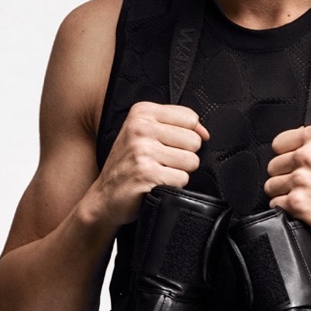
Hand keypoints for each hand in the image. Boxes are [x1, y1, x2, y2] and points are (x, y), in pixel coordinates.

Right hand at [90, 102, 208, 228]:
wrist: (105, 197)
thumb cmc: (128, 166)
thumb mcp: (144, 135)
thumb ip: (175, 127)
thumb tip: (204, 134)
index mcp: (141, 112)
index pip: (190, 118)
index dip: (188, 135)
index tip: (171, 145)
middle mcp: (140, 128)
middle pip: (194, 141)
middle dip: (183, 156)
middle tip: (161, 162)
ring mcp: (142, 151)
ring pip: (191, 161)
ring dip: (179, 172)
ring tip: (158, 173)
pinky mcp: (147, 174)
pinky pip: (182, 179)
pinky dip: (173, 187)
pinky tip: (155, 184)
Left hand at [264, 125, 310, 245]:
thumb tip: (301, 133)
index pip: (279, 143)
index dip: (286, 154)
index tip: (294, 163)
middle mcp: (307, 156)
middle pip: (273, 165)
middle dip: (284, 175)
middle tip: (303, 182)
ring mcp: (301, 180)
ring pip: (271, 185)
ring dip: (283, 192)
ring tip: (302, 195)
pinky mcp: (297, 202)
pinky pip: (275, 203)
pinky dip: (285, 207)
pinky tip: (301, 206)